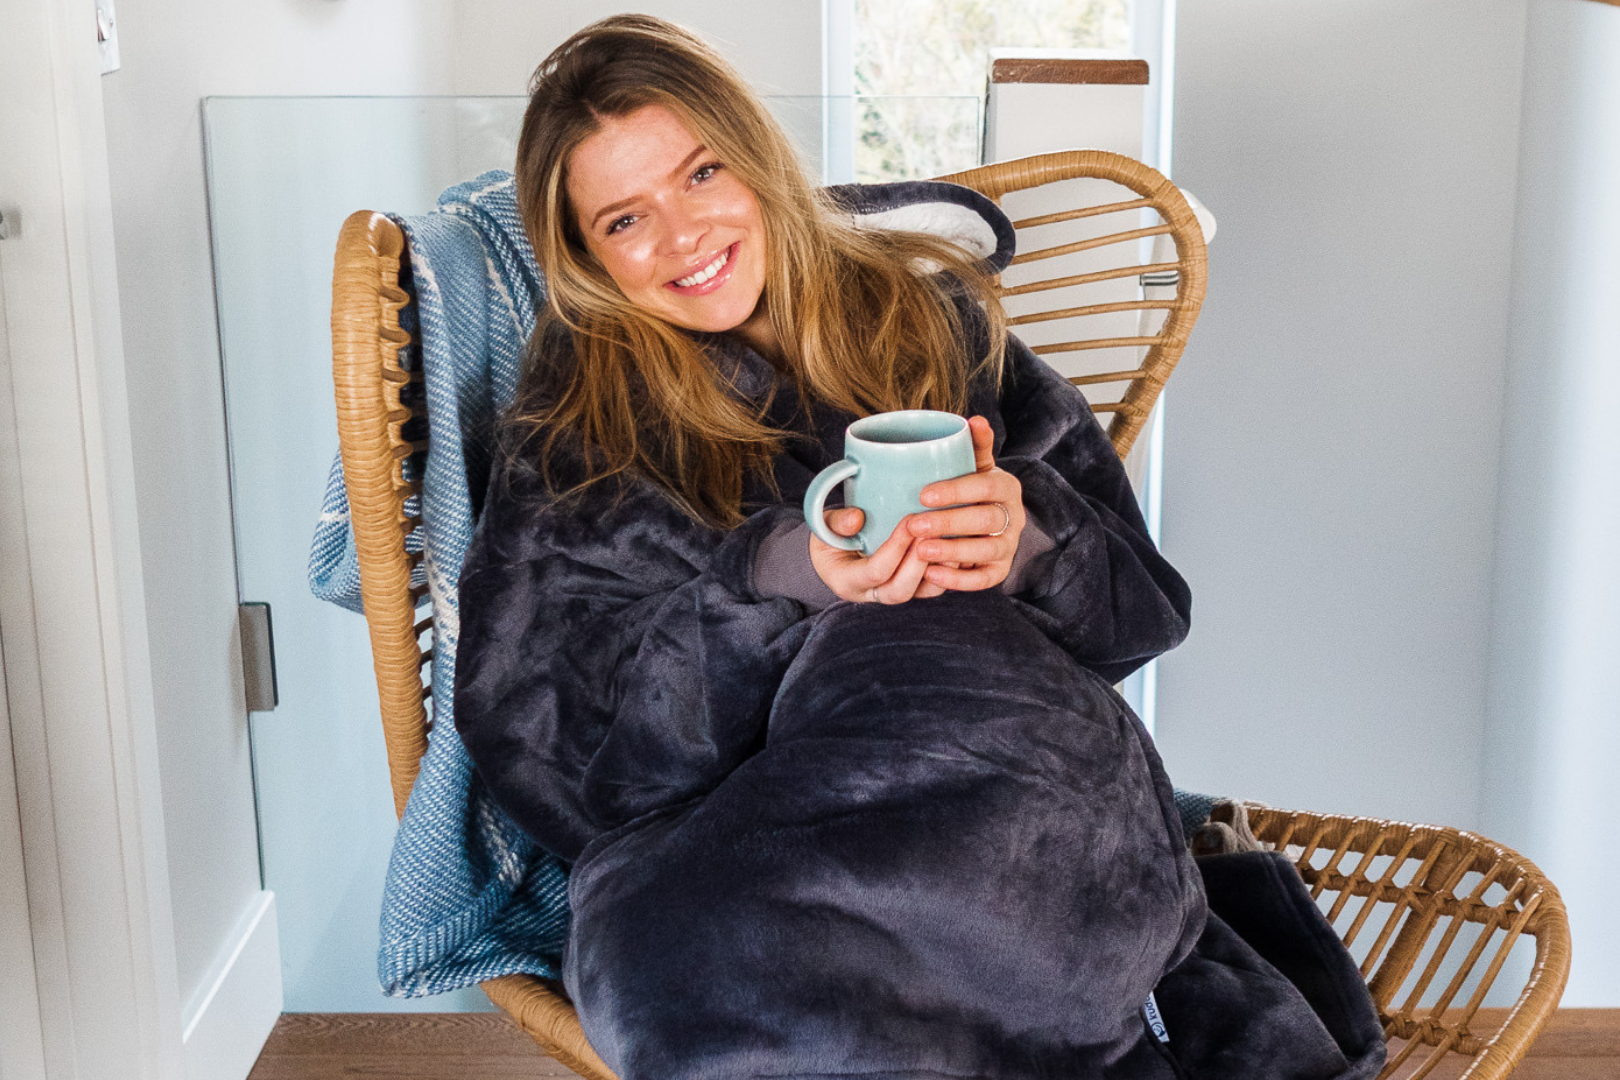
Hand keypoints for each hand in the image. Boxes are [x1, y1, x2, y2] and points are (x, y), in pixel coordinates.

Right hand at [809, 508, 949, 603]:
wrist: (833, 556)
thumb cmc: (829, 538)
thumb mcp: (823, 527)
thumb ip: (836, 522)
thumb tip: (856, 518)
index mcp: (847, 581)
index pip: (876, 571)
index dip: (895, 548)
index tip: (909, 521)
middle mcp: (871, 595)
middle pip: (901, 590)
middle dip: (920, 562)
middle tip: (934, 532)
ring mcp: (892, 594)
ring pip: (922, 592)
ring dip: (941, 568)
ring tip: (954, 540)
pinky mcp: (910, 588)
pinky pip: (934, 586)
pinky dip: (949, 569)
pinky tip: (960, 546)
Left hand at [906, 414, 1024, 590]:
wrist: (990, 521)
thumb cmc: (973, 490)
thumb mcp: (975, 466)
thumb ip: (973, 445)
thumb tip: (974, 419)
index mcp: (1006, 487)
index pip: (984, 487)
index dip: (956, 491)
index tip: (923, 494)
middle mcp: (1013, 518)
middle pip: (984, 522)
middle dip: (948, 523)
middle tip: (913, 524)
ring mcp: (1009, 546)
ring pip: (985, 552)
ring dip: (953, 552)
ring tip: (921, 551)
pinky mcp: (1000, 570)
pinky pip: (984, 580)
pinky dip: (959, 580)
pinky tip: (932, 575)